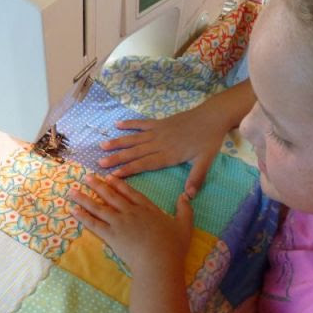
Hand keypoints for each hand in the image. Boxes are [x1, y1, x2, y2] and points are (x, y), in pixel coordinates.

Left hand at [68, 174, 192, 275]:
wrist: (159, 261)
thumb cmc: (173, 247)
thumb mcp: (185, 225)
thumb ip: (185, 209)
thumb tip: (186, 195)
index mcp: (148, 209)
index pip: (131, 193)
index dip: (120, 184)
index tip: (110, 177)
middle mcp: (131, 212)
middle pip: (112, 196)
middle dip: (98, 185)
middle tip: (87, 177)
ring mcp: (120, 223)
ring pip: (99, 207)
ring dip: (85, 198)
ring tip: (73, 191)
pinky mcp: (111, 235)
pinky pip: (94, 223)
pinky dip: (83, 216)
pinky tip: (73, 210)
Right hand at [99, 106, 228, 197]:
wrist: (212, 116)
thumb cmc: (209, 140)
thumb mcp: (205, 161)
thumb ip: (196, 178)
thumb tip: (189, 196)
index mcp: (168, 155)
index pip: (144, 164)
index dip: (128, 170)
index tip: (113, 175)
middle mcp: (159, 143)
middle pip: (135, 152)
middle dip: (117, 158)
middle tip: (100, 163)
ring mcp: (158, 131)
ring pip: (134, 138)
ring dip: (118, 142)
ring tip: (102, 146)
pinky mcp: (160, 122)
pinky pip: (142, 123)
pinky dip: (129, 124)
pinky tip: (117, 125)